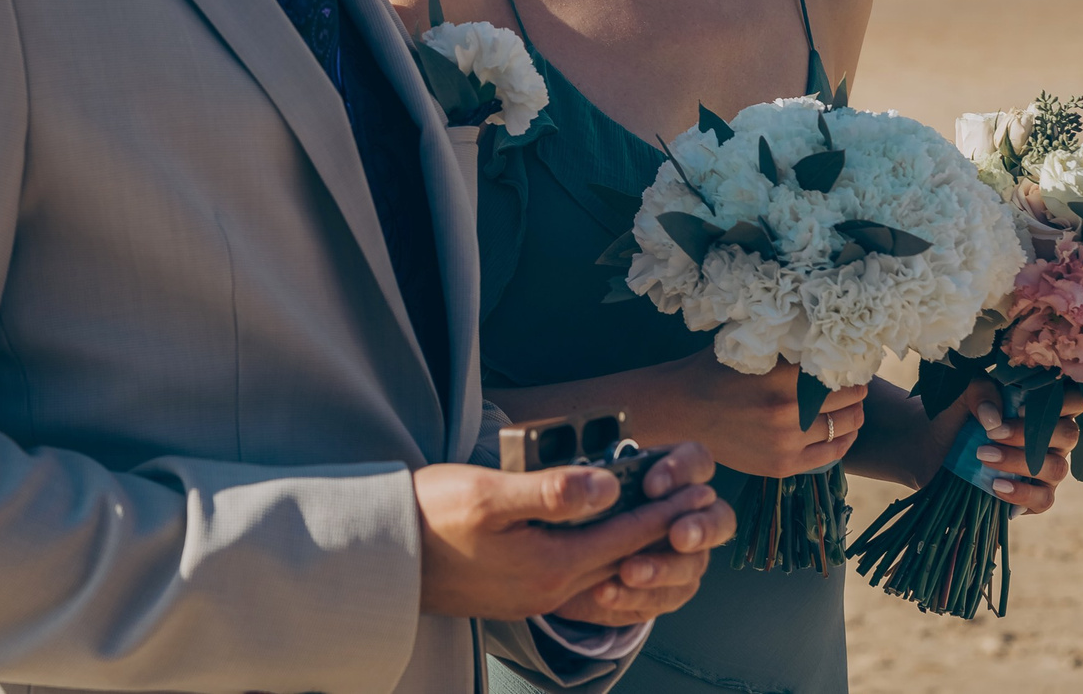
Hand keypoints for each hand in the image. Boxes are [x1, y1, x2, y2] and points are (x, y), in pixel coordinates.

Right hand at [415, 442, 734, 620]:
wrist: (384, 557)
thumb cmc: (429, 517)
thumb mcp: (488, 493)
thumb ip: (552, 492)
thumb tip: (608, 486)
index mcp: (550, 564)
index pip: (624, 535)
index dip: (663, 512)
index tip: (697, 493)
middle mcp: (549, 588)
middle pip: (622, 558)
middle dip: (661, 532)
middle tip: (697, 507)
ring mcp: (533, 595)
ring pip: (602, 571)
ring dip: (635, 546)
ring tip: (663, 524)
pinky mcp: (517, 593)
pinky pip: (578, 580)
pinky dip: (603, 559)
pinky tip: (606, 549)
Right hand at [652, 354, 866, 477]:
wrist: (680, 412)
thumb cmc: (712, 373)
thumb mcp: (747, 350)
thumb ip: (783, 348)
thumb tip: (822, 337)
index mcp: (779, 378)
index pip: (835, 369)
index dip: (848, 362)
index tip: (851, 359)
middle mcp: (787, 412)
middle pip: (847, 398)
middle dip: (855, 387)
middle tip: (855, 380)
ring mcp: (786, 442)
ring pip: (844, 426)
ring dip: (854, 413)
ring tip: (853, 404)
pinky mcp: (783, 465)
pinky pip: (832, 454)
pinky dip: (843, 440)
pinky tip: (843, 430)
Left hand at [940, 380, 1080, 513]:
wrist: (931, 451)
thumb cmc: (954, 416)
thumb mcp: (960, 394)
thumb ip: (980, 392)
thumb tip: (995, 418)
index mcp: (1044, 407)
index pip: (1076, 399)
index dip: (1061, 403)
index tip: (1019, 408)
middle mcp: (1053, 438)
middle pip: (1069, 435)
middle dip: (1029, 434)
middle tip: (992, 433)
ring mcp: (1047, 468)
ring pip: (1057, 468)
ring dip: (1019, 462)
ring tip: (983, 456)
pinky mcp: (1035, 496)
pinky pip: (1044, 499)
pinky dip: (1022, 493)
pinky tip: (996, 485)